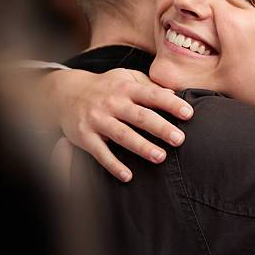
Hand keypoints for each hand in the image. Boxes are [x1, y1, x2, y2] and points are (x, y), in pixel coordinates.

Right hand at [42, 68, 192, 181]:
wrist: (65, 93)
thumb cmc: (106, 87)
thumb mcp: (126, 78)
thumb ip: (149, 86)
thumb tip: (175, 94)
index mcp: (126, 87)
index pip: (152, 95)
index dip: (171, 104)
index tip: (189, 114)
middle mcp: (112, 102)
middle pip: (139, 116)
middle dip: (160, 127)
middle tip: (179, 139)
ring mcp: (97, 119)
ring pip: (122, 135)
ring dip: (141, 147)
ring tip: (160, 157)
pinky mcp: (84, 136)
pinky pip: (100, 153)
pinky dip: (113, 165)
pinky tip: (128, 176)